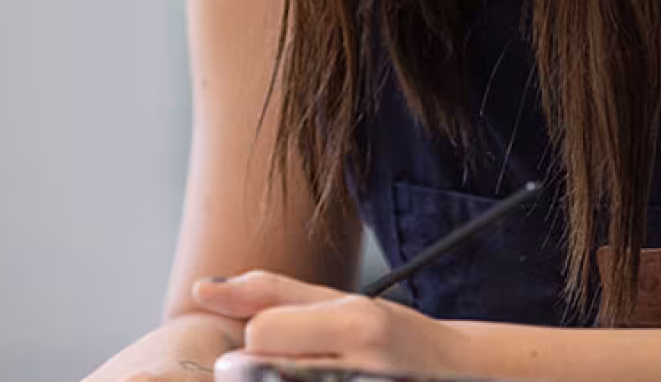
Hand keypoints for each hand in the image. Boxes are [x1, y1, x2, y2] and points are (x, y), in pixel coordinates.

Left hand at [191, 270, 471, 379]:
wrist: (459, 375)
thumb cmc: (395, 337)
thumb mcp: (340, 301)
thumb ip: (268, 293)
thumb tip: (201, 288)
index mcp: (357, 325)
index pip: (260, 333)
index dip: (262, 336)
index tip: (286, 338)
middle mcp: (360, 369)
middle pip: (257, 371)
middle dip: (265, 367)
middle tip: (304, 363)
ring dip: (279, 376)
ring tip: (316, 371)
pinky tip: (319, 376)